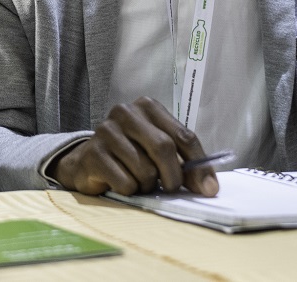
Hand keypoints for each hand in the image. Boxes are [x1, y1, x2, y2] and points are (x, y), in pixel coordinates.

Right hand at [48, 97, 218, 196]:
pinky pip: (125, 182)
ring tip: (137, 180)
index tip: (208, 189)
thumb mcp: (158, 151)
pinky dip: (128, 190)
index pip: (183, 135)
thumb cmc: (130, 155)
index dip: (199, 165)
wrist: (87, 162)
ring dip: (147, 185)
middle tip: (170, 189)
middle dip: (173, 176)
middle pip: (163, 148)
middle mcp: (125, 112)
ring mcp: (106, 130)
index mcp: (147, 107)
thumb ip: (183, 163)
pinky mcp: (93, 152)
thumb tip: (208, 187)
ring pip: (145, 170)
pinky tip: (119, 181)